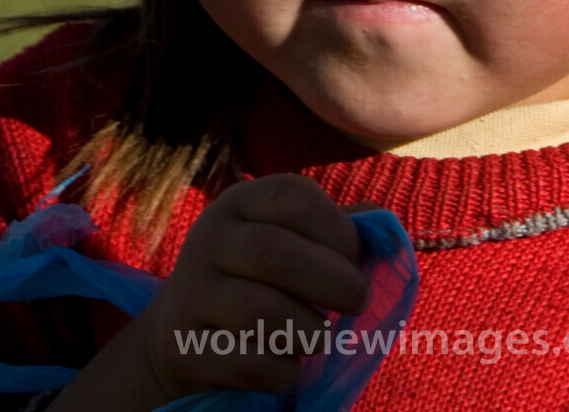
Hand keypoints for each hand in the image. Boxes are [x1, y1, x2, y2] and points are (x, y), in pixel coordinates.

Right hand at [138, 173, 372, 401]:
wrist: (181, 335)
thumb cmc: (258, 281)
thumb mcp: (290, 241)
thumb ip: (337, 232)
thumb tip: (387, 230)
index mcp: (241, 202)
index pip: (293, 198)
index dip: (338, 231)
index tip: (354, 259)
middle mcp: (209, 238)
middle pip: (275, 253)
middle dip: (334, 282)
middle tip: (358, 302)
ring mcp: (190, 291)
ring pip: (263, 312)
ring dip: (309, 331)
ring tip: (314, 336)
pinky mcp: (181, 345)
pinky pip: (248, 362)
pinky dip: (283, 370)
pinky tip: (286, 365)